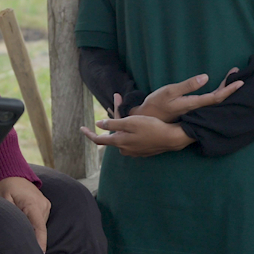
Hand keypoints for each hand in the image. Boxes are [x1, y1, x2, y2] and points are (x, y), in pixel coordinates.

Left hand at [0, 176, 49, 251]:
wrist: (13, 174)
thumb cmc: (6, 186)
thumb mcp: (3, 199)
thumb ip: (11, 214)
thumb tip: (18, 229)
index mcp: (32, 203)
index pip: (39, 227)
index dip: (41, 242)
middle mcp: (42, 204)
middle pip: (39, 228)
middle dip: (32, 236)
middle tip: (21, 240)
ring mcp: (46, 205)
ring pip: (40, 225)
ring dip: (32, 228)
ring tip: (19, 221)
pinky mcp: (46, 206)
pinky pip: (41, 220)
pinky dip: (34, 223)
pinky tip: (25, 219)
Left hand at [80, 113, 194, 157]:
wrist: (171, 137)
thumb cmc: (151, 127)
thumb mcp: (130, 122)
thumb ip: (113, 124)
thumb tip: (98, 125)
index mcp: (119, 142)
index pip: (99, 140)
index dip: (89, 134)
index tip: (81, 128)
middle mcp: (125, 149)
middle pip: (113, 134)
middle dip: (113, 120)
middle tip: (117, 102)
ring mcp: (135, 152)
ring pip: (123, 136)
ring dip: (123, 125)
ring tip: (129, 110)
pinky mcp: (143, 151)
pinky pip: (132, 139)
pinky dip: (131, 130)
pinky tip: (139, 122)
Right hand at [128, 68, 243, 121]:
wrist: (147, 118)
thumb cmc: (156, 103)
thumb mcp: (169, 91)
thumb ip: (187, 86)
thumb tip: (206, 77)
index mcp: (193, 104)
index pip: (216, 98)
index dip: (229, 90)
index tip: (240, 82)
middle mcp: (197, 110)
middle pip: (218, 100)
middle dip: (229, 88)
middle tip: (236, 74)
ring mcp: (195, 112)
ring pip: (213, 102)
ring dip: (223, 91)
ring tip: (230, 80)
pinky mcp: (191, 111)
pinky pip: (208, 103)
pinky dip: (215, 95)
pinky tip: (218, 91)